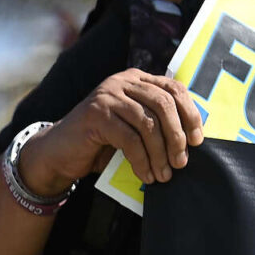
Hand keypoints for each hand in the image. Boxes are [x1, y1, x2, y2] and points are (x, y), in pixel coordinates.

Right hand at [19, 69, 205, 192]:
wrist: (58, 153)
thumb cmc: (99, 143)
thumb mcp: (132, 127)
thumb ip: (155, 122)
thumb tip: (191, 138)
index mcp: (136, 79)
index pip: (174, 89)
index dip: (190, 114)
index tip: (197, 140)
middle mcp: (122, 82)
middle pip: (163, 104)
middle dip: (176, 136)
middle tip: (181, 162)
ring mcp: (107, 96)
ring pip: (147, 123)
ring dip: (160, 153)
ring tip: (164, 174)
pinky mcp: (96, 115)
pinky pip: (129, 139)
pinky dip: (141, 160)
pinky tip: (146, 175)